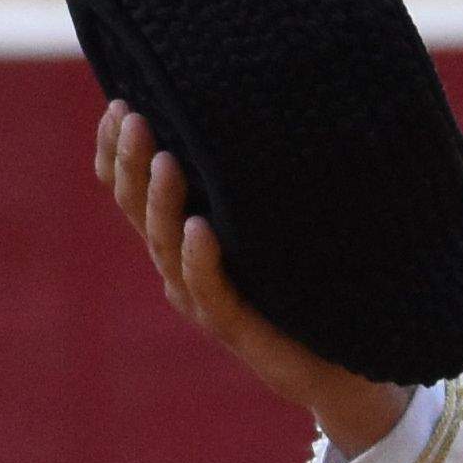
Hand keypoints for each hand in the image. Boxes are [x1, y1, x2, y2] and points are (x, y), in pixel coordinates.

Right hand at [98, 101, 414, 456]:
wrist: (346, 366)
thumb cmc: (313, 282)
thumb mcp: (280, 219)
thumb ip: (263, 176)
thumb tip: (271, 97)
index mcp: (184, 239)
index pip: (133, 192)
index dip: (116, 153)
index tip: (117, 104)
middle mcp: (183, 269)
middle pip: (138, 211)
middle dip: (130, 162)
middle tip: (132, 116)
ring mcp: (205, 301)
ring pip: (166, 247)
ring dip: (162, 201)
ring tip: (165, 158)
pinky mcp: (237, 329)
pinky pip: (211, 292)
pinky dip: (202, 259)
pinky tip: (200, 228)